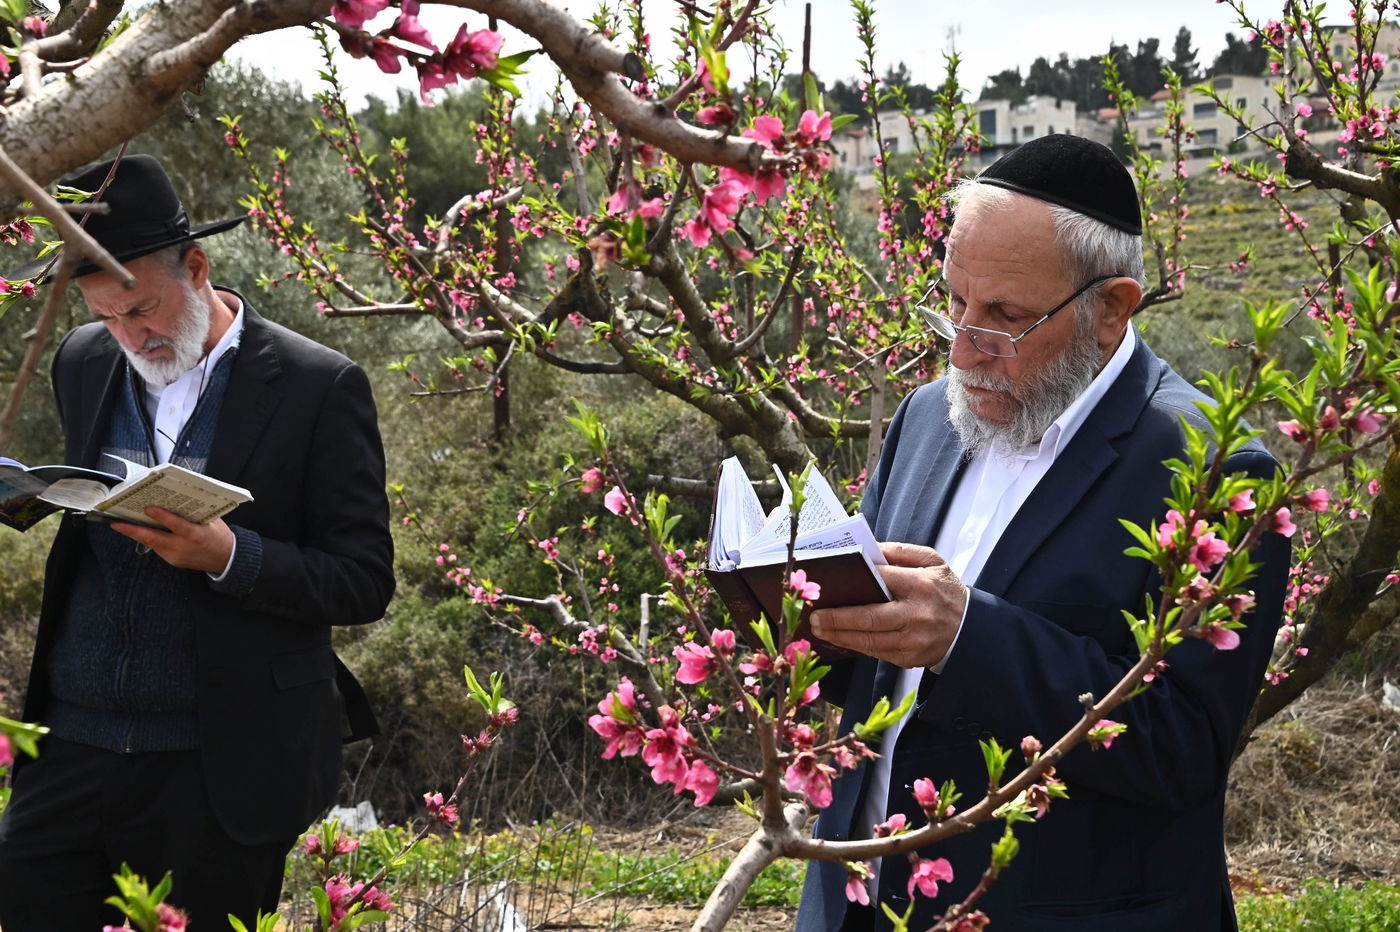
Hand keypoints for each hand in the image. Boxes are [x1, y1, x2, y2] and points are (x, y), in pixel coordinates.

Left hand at [111, 508, 234, 574]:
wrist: (226, 559)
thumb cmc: (219, 536)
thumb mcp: (212, 521)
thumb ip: (196, 512)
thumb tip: (178, 497)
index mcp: (196, 535)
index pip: (176, 525)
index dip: (162, 517)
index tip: (148, 508)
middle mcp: (184, 547)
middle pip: (154, 538)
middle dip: (133, 531)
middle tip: (117, 523)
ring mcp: (177, 556)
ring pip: (152, 543)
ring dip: (137, 534)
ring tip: (123, 524)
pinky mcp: (173, 561)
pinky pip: (157, 548)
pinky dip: (149, 539)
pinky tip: (141, 531)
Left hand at [808, 541, 967, 667]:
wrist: (970, 629)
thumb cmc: (945, 590)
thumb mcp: (932, 562)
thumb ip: (901, 551)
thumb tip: (869, 550)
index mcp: (921, 586)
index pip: (882, 580)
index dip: (855, 581)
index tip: (832, 581)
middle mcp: (916, 615)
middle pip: (869, 617)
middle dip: (837, 618)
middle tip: (815, 616)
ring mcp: (913, 640)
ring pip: (868, 640)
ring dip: (840, 635)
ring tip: (818, 628)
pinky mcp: (910, 658)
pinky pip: (875, 653)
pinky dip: (854, 645)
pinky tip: (839, 638)